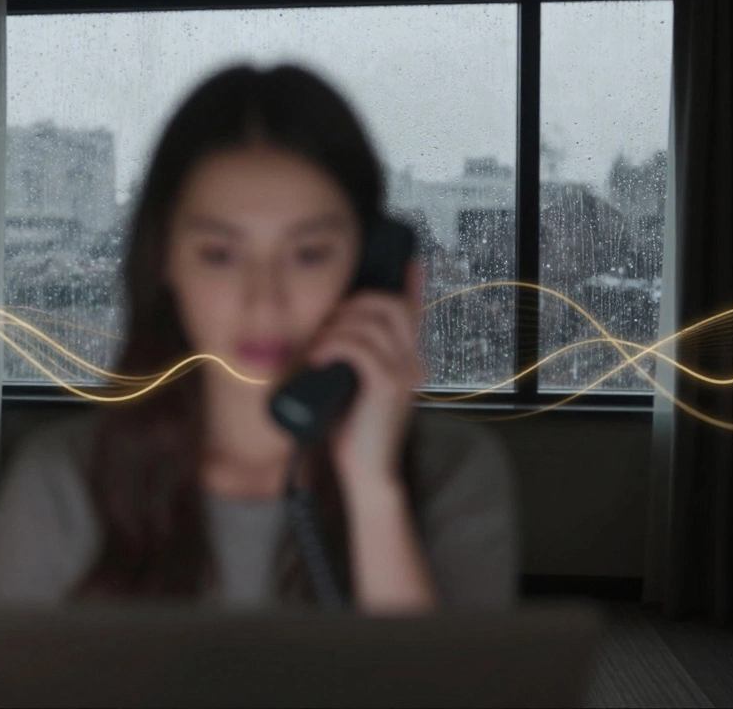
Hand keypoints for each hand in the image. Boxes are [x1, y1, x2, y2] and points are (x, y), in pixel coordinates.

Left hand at [305, 260, 425, 492]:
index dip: (409, 282)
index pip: (412, 309)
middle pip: (389, 304)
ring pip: (371, 322)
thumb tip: (333, 330)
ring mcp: (404, 372)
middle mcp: (413, 360)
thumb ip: (354, 357)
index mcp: (409, 358)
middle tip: (327, 326)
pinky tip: (319, 358)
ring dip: (337, 327)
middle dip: (353, 304)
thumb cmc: (354, 429)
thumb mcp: (354, 384)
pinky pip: (359, 347)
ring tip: (319, 347)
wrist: (366, 471)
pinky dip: (334, 346)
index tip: (406, 262)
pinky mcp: (387, 386)